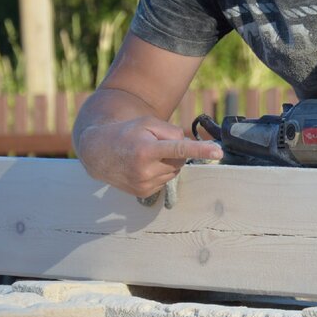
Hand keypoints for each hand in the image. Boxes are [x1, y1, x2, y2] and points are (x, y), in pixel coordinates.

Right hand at [77, 117, 222, 197]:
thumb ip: (172, 131)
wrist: (99, 152)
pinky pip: (165, 181)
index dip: (200, 150)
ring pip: (174, 172)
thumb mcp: (148, 123)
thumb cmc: (127, 133)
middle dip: (174, 152)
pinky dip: (161, 172)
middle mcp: (145, 170)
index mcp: (146, 150)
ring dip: (168, 163)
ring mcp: (143, 184)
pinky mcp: (143, 193)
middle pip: (179, 160)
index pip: (179, 150)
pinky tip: (144, 166)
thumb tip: (188, 147)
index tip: (217, 152)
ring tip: (147, 155)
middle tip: (155, 144)